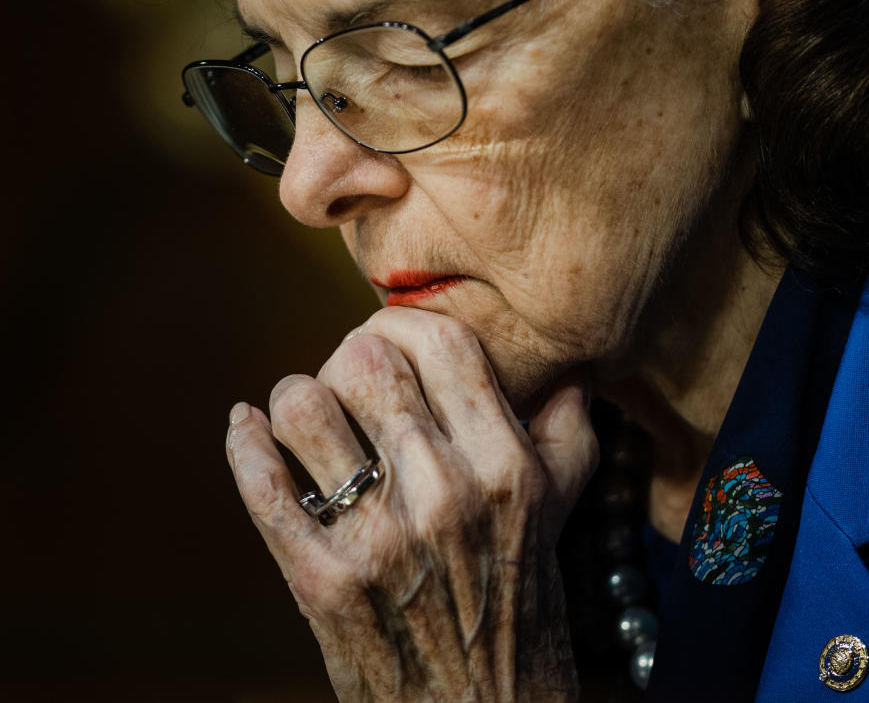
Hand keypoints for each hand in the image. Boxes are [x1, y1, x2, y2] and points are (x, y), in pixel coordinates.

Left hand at [224, 307, 598, 701]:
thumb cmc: (522, 603)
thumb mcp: (559, 511)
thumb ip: (566, 430)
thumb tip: (567, 367)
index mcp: (506, 465)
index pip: (442, 343)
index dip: (404, 323)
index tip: (391, 339)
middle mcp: (445, 492)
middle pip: (364, 362)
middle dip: (345, 359)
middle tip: (346, 378)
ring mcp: (380, 539)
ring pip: (303, 410)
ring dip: (294, 401)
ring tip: (306, 416)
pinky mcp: (322, 583)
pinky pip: (262, 487)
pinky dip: (244, 445)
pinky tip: (247, 430)